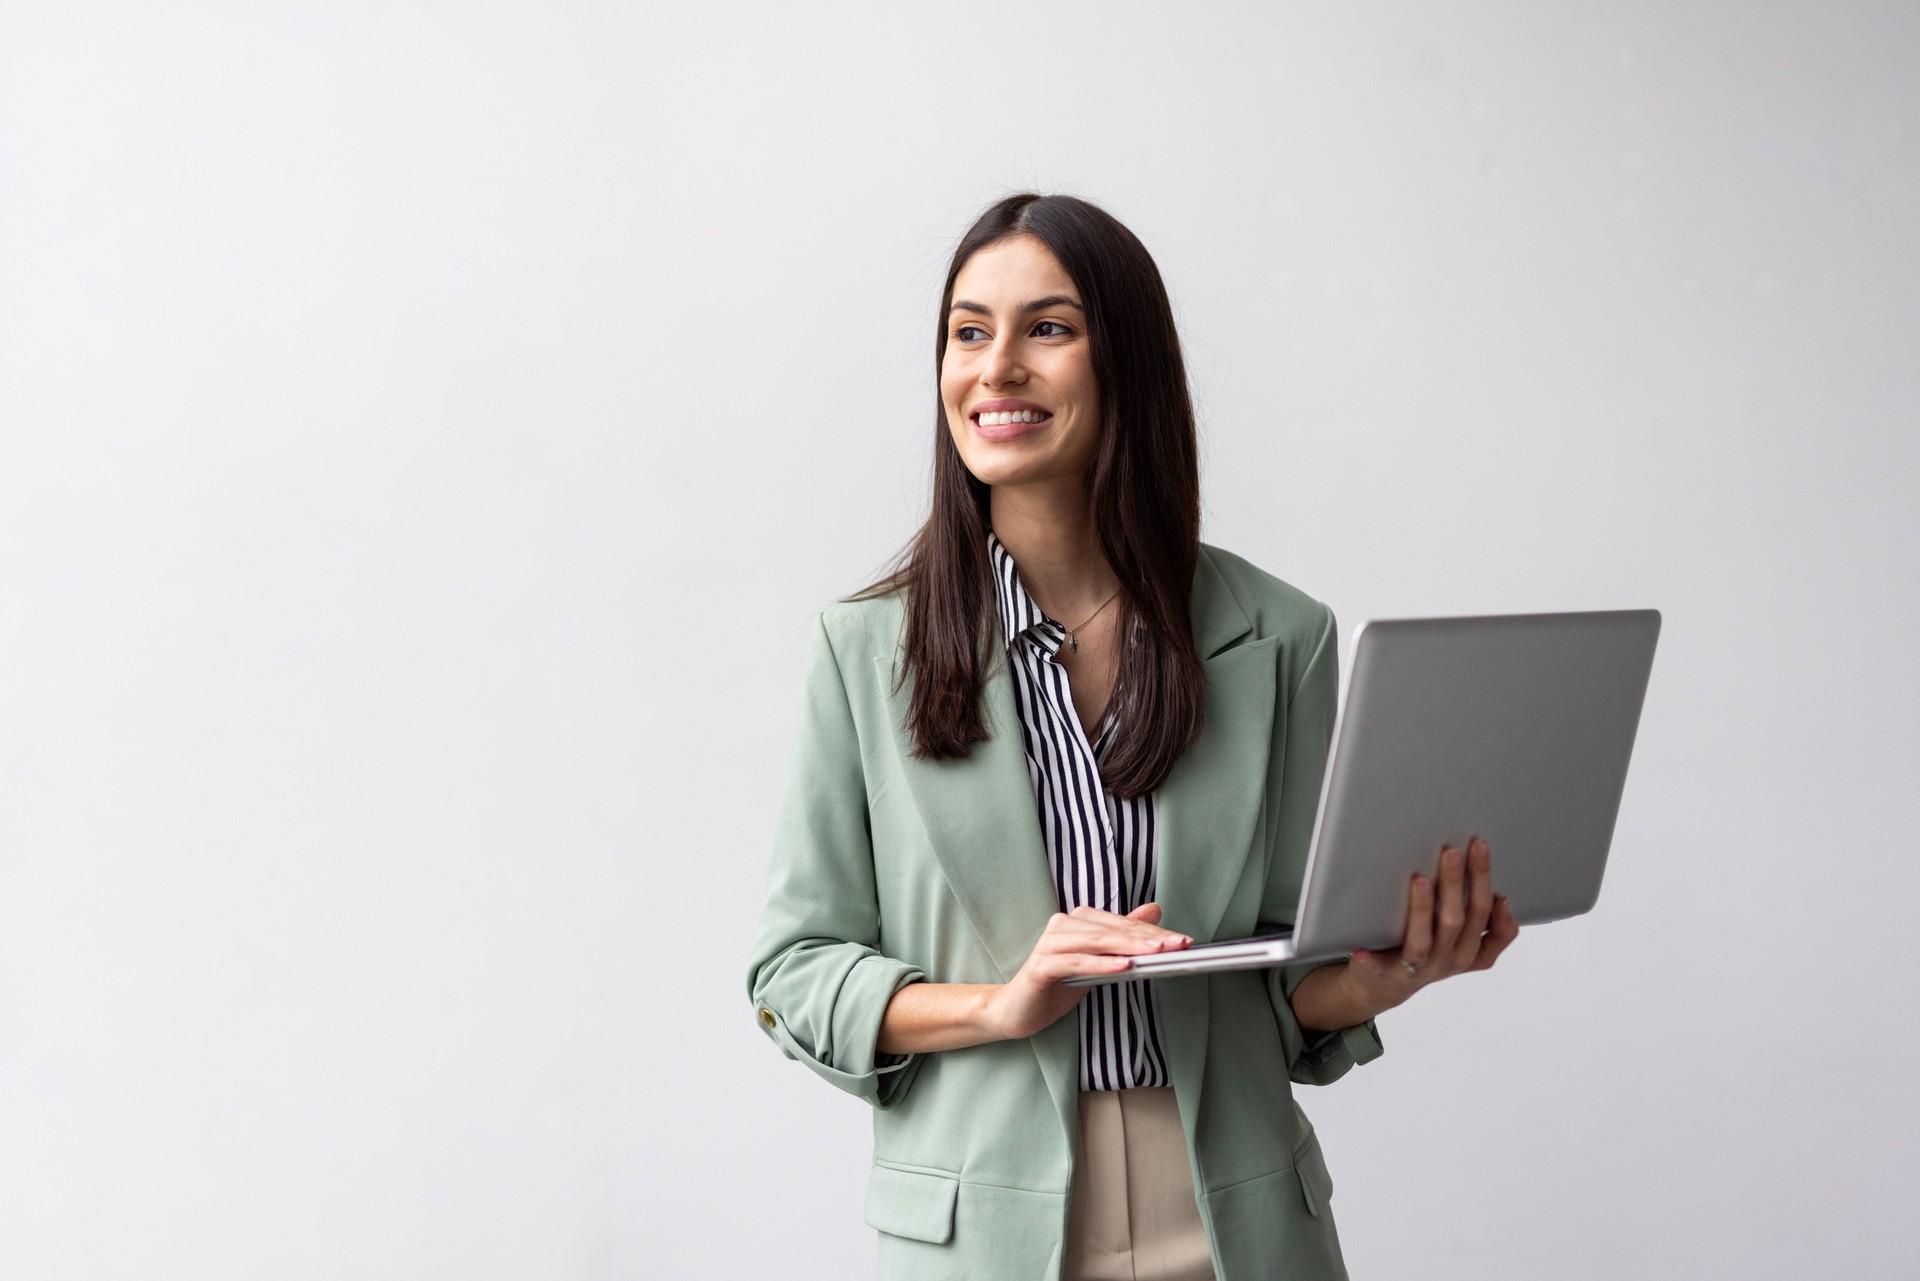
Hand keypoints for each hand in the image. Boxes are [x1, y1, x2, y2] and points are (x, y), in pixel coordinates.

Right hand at [979, 903, 1190, 1041]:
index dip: (1154, 932)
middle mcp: (1063, 925)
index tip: (1183, 941)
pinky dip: (1101, 963)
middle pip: (1112, 929)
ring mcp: (1050, 944)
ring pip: (1096, 941)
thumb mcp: (1098, 962)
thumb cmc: (1058, 985)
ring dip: (1129, 947)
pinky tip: (1123, 967)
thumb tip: (1154, 910)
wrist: (1017, 1010)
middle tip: (1178, 945)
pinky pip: (1076, 962)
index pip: (1123, 924)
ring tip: (1157, 953)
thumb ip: (1123, 936)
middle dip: (1148, 938)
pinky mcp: (1041, 966)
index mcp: (1077, 920)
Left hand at [1342, 836, 1519, 1016]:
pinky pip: (1380, 968)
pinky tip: (1361, 949)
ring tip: (1419, 881)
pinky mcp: (1386, 975)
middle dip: (1456, 883)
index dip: (1487, 883)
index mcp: (1471, 951)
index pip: (1488, 917)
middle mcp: (1448, 961)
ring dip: (1422, 910)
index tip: (1480, 848)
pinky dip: (1372, 960)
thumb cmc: (1426, 950)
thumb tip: (1501, 898)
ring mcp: (1418, 969)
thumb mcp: (1461, 942)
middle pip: (1457, 921)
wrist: (1384, 985)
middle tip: (1452, 851)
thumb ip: (1482, 923)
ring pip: (1423, 941)